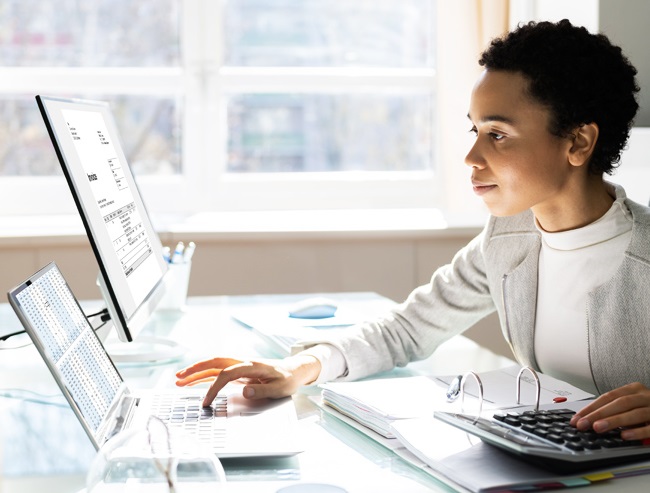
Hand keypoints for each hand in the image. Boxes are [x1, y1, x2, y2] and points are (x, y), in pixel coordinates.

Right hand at [175, 354, 320, 406]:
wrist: (294, 370)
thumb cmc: (287, 379)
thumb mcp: (279, 388)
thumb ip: (261, 391)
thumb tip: (244, 392)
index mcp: (252, 366)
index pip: (227, 374)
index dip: (214, 387)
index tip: (206, 402)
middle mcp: (243, 362)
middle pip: (215, 362)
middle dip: (196, 369)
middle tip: (179, 378)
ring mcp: (240, 365)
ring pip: (214, 365)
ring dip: (197, 371)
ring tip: (179, 379)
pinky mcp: (239, 371)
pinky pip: (218, 371)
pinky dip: (205, 375)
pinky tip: (194, 381)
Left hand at [570, 382, 649, 440]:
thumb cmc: (649, 409)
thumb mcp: (632, 404)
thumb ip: (615, 409)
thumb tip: (589, 419)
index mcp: (634, 389)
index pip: (608, 397)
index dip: (591, 407)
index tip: (577, 418)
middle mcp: (645, 396)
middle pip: (618, 403)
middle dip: (598, 414)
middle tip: (583, 424)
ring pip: (633, 413)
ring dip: (614, 421)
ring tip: (597, 428)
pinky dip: (637, 431)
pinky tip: (625, 436)